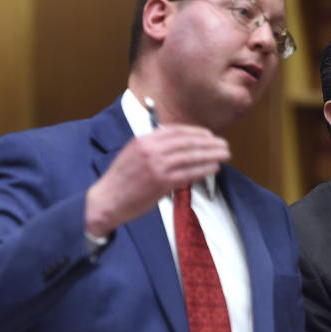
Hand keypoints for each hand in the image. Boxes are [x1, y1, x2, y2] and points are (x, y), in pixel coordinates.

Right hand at [85, 125, 229, 237]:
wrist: (106, 201)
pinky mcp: (161, 182)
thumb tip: (178, 146)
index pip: (175, 131)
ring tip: (224, 155)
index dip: (196, 132)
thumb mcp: (133, 154)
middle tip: (223, 144)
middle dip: (208, 143)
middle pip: (187, 142)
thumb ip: (153, 147)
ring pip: (190, 156)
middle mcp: (150, 149)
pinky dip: (203, 170)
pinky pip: (188, 173)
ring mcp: (156, 166)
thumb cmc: (121, 181)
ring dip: (211, 155)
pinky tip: (213, 168)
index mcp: (143, 140)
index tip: (209, 135)